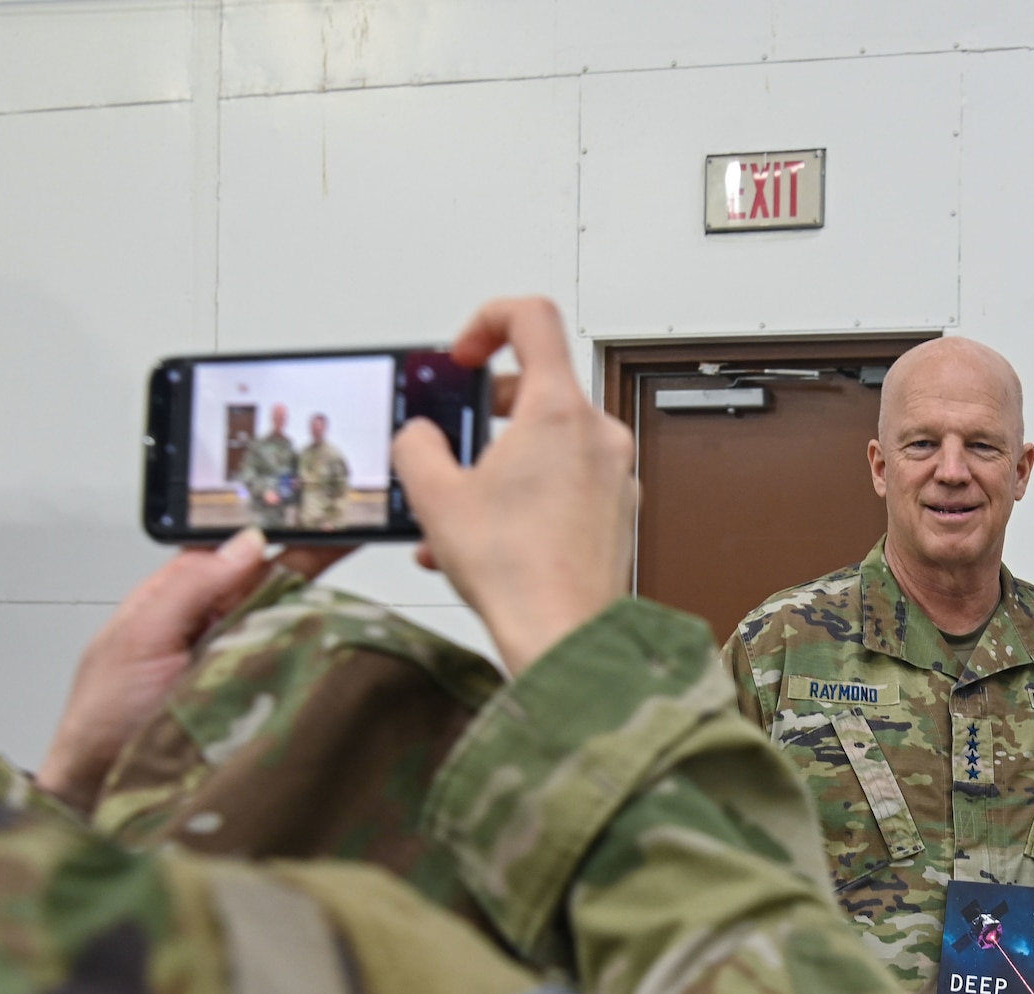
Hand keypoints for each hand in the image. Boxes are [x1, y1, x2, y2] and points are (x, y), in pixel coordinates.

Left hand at [36, 530, 346, 811]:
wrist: (104, 794)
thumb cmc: (104, 718)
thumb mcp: (139, 636)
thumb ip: (190, 587)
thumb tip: (248, 543)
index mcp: (180, 598)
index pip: (237, 549)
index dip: (274, 526)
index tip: (315, 508)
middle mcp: (216, 625)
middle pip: (274, 579)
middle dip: (314, 552)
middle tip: (357, 521)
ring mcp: (243, 661)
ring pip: (293, 619)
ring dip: (325, 600)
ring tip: (363, 563)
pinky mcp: (264, 697)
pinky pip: (299, 666)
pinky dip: (324, 650)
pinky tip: (354, 629)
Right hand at [392, 296, 635, 674]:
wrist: (564, 636)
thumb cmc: (519, 574)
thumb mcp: (435, 497)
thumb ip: (416, 446)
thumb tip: (418, 436)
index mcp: (558, 411)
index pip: (533, 318)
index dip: (488, 320)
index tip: (464, 354)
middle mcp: (598, 435)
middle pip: (539, 386)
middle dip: (486, 409)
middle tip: (455, 435)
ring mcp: (615, 474)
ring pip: (549, 443)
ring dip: (501, 463)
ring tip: (463, 504)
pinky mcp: (617, 511)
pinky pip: (566, 483)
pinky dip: (527, 495)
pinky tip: (488, 536)